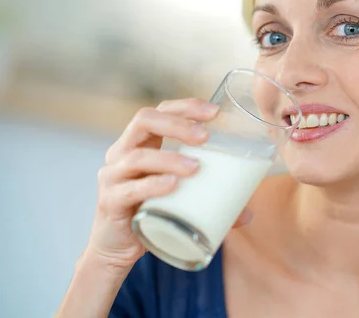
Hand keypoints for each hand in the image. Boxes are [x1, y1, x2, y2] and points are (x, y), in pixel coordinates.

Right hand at [84, 98, 251, 268]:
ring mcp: (112, 177)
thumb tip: (248, 213)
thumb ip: (211, 202)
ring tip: (196, 167)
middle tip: (206, 136)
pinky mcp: (109, 202)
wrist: (116, 251)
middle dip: (177, 124)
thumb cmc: (151, 215)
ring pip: (137, 156)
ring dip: (169, 158)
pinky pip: (129, 189)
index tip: (214, 112)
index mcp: (140, 144)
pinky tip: (172, 185)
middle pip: (144, 121)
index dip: (185, 107)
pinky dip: (152, 185)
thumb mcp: (178, 200)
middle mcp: (122, 154)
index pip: (160, 112)